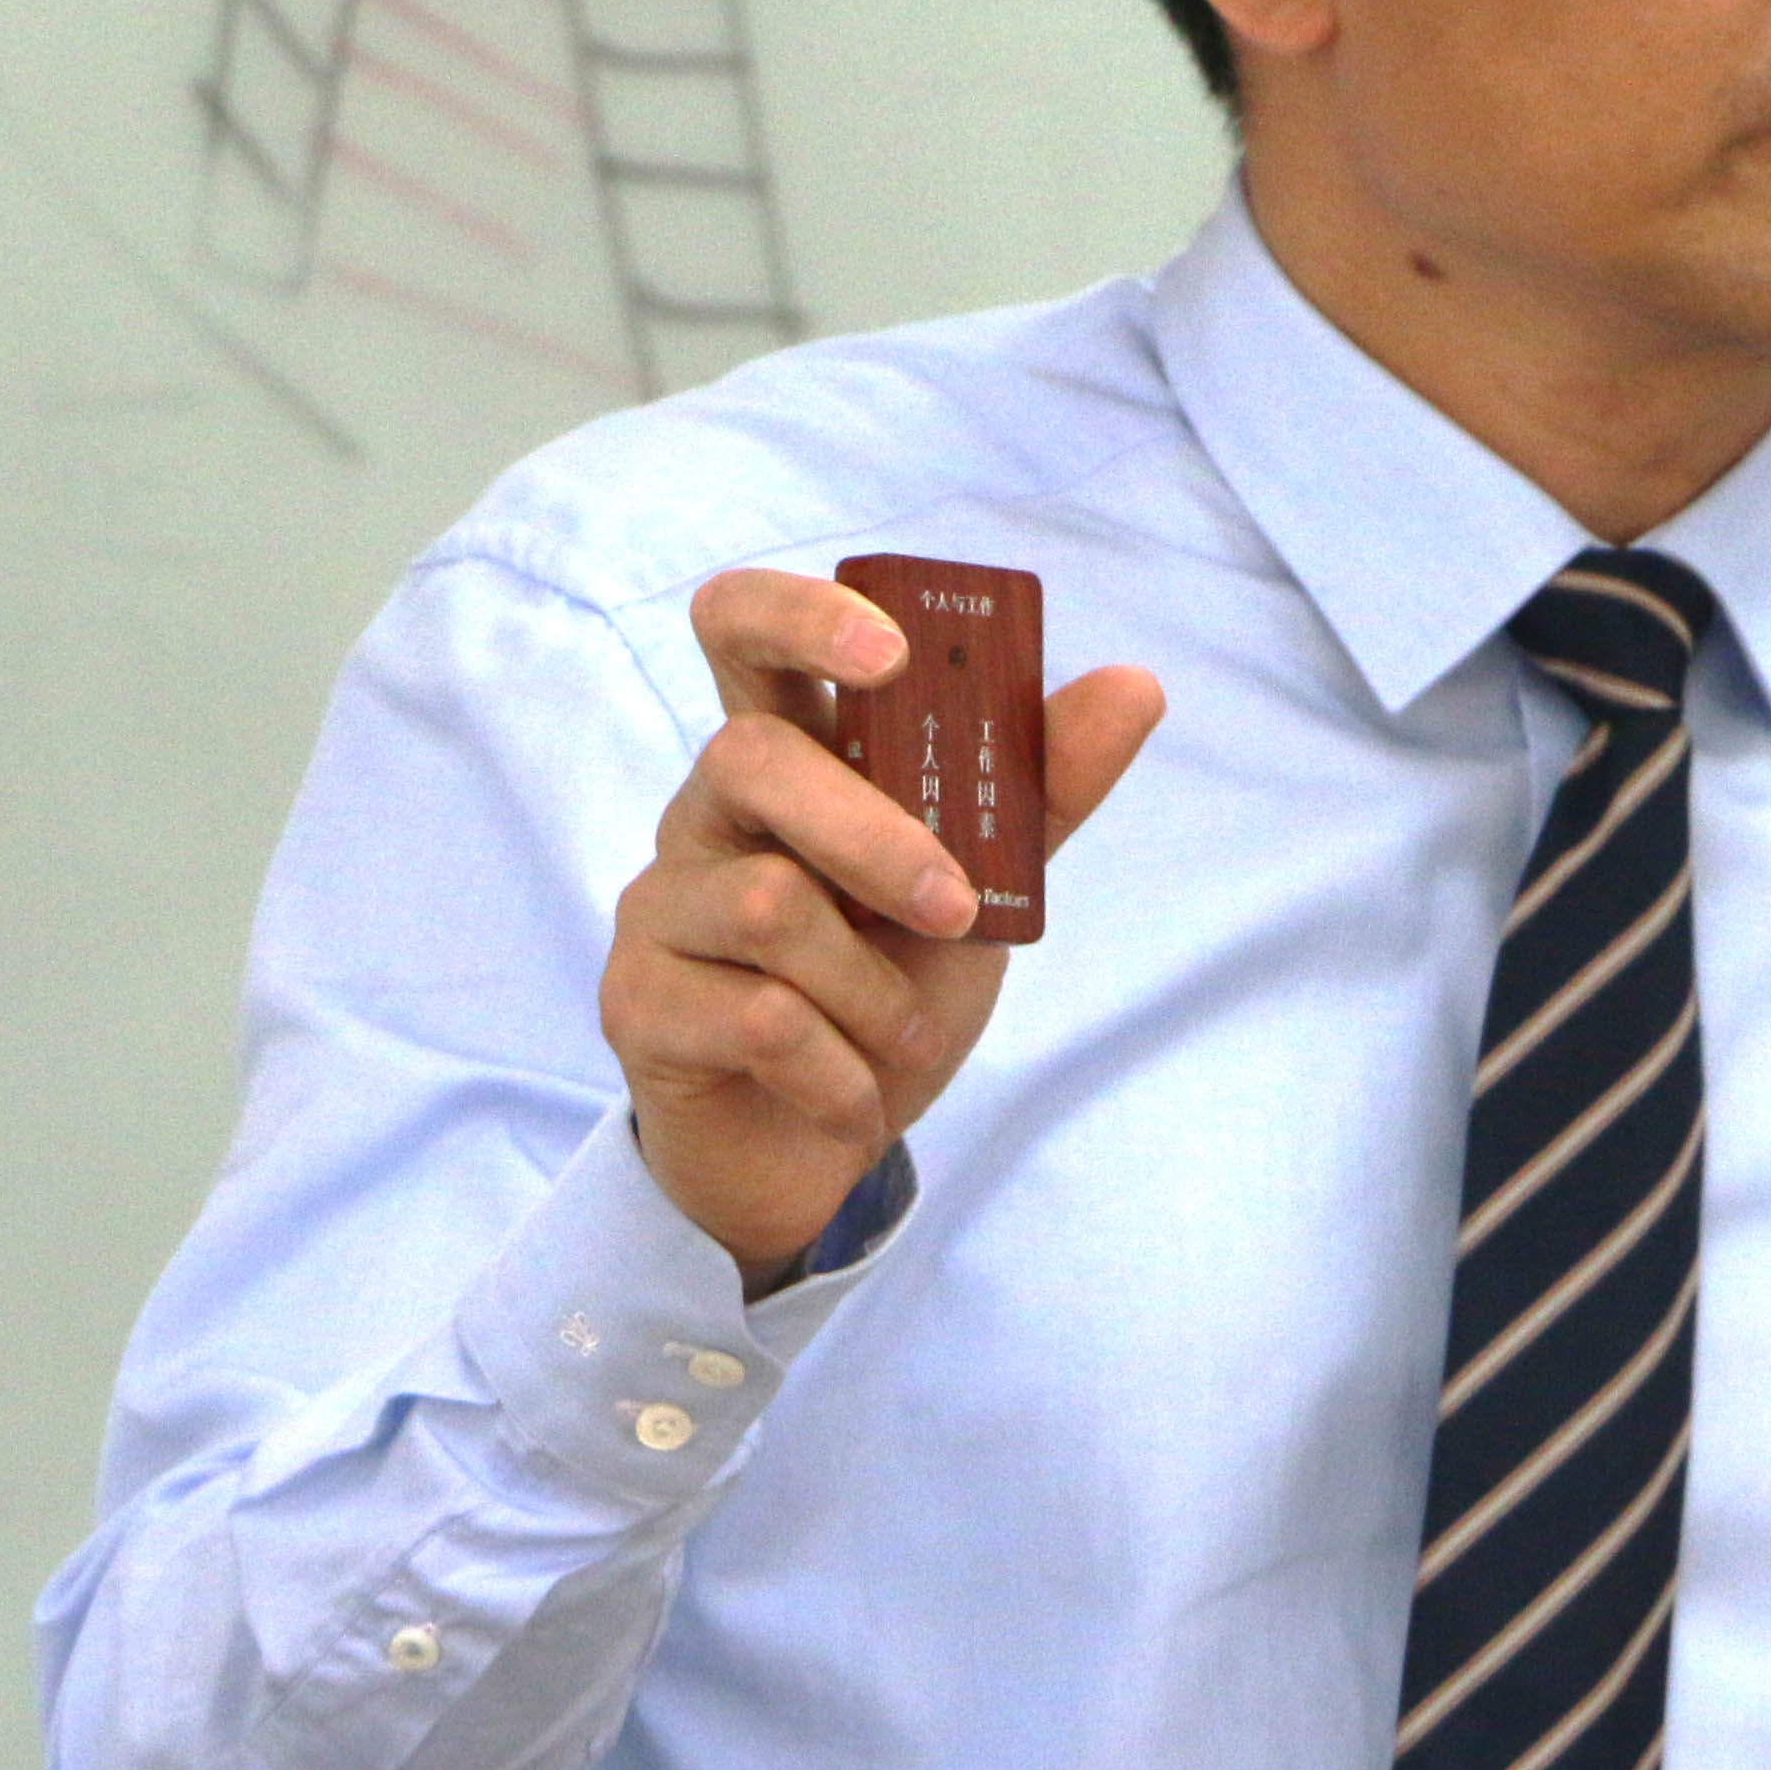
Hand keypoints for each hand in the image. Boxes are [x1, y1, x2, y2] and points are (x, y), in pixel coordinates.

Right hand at [600, 568, 1161, 1292]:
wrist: (813, 1154)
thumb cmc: (884, 993)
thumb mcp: (980, 888)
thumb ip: (1041, 793)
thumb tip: (1135, 685)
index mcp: (783, 759)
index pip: (740, 627)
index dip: (801, 615)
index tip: (890, 653)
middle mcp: (705, 814)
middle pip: (752, 758)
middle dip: (879, 841)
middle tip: (957, 912)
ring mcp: (658, 906)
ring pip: (771, 906)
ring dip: (873, 991)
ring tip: (900, 1035)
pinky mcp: (635, 1002)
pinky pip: (757, 1019)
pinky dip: (840, 1071)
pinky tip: (853, 1096)